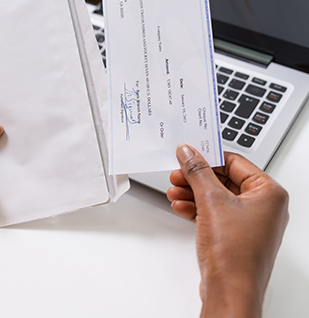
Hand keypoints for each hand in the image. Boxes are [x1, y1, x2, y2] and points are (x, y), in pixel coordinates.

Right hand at [167, 144, 288, 317]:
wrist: (230, 290)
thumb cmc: (235, 253)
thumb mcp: (211, 201)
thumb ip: (197, 172)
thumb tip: (189, 153)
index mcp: (269, 193)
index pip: (235, 161)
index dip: (208, 157)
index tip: (187, 155)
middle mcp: (264, 207)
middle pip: (224, 179)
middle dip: (196, 178)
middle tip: (177, 175)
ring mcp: (251, 222)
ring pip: (217, 197)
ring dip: (193, 193)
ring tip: (174, 193)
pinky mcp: (237, 235)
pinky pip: (215, 213)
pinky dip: (197, 208)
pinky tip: (181, 207)